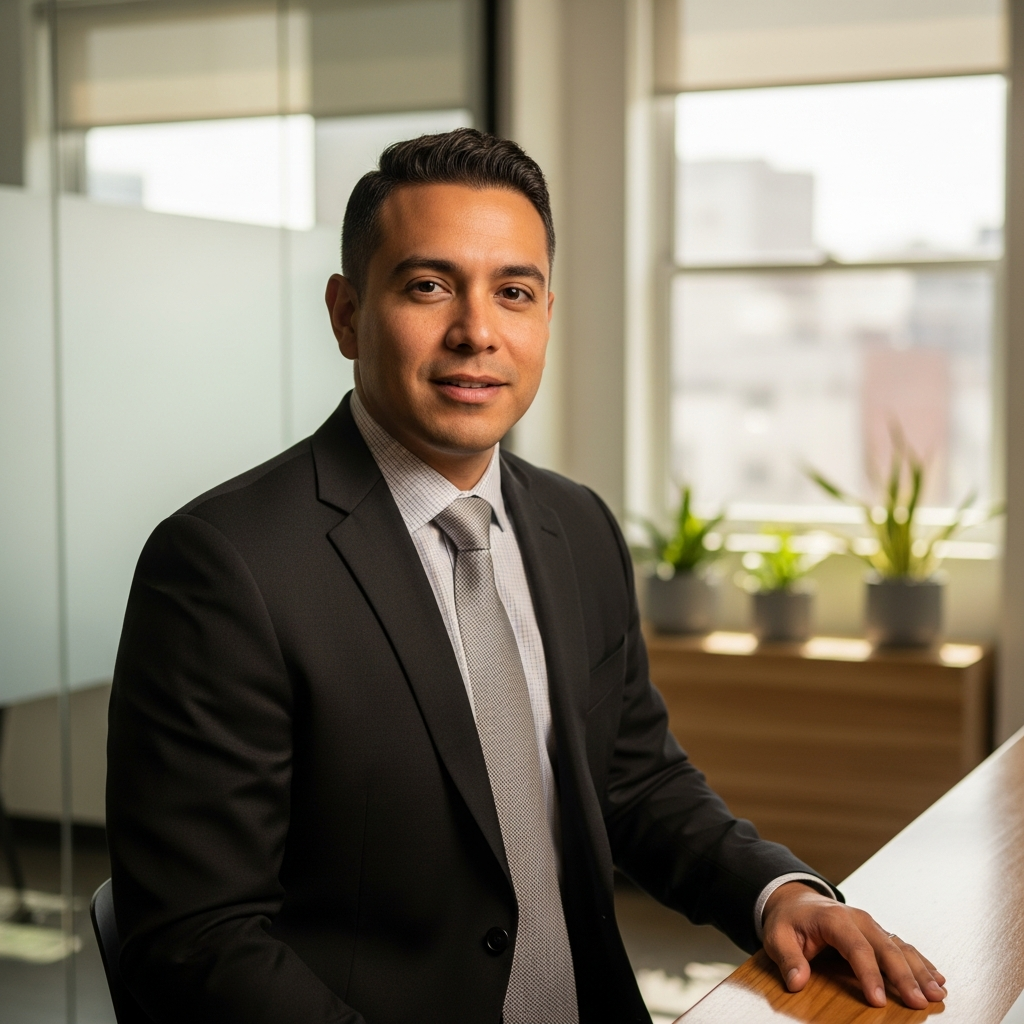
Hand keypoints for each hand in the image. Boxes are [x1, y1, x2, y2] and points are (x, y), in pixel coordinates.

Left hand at [761, 882, 946, 1008]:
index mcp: (834, 919)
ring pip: (900, 947)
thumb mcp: (776, 936)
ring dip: (920, 970)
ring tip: (937, 994)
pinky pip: (904, 947)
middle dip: (905, 976)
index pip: (856, 948)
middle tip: (919, 1003)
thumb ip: (787, 958)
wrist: (795, 900)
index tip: (878, 1001)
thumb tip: (797, 981)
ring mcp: (871, 926)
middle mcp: (859, 919)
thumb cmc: (788, 920)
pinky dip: (921, 962)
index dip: (869, 975)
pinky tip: (937, 978)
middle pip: (886, 948)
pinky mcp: (878, 934)